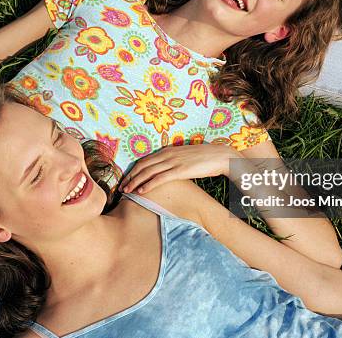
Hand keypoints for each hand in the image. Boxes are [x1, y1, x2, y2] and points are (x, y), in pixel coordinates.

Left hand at [120, 144, 240, 193]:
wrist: (220, 155)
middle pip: (142, 165)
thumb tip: (166, 170)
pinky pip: (160, 178)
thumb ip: (174, 161)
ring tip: (127, 191)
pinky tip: (141, 191)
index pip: (144, 160)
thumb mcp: (185, 156)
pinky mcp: (180, 170)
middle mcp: (167, 154)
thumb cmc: (205, 158)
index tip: (126, 179)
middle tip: (121, 187)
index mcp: (167, 150)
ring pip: (148, 172)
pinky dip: (148, 184)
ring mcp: (173, 161)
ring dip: (135, 182)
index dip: (133, 170)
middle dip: (130, 177)